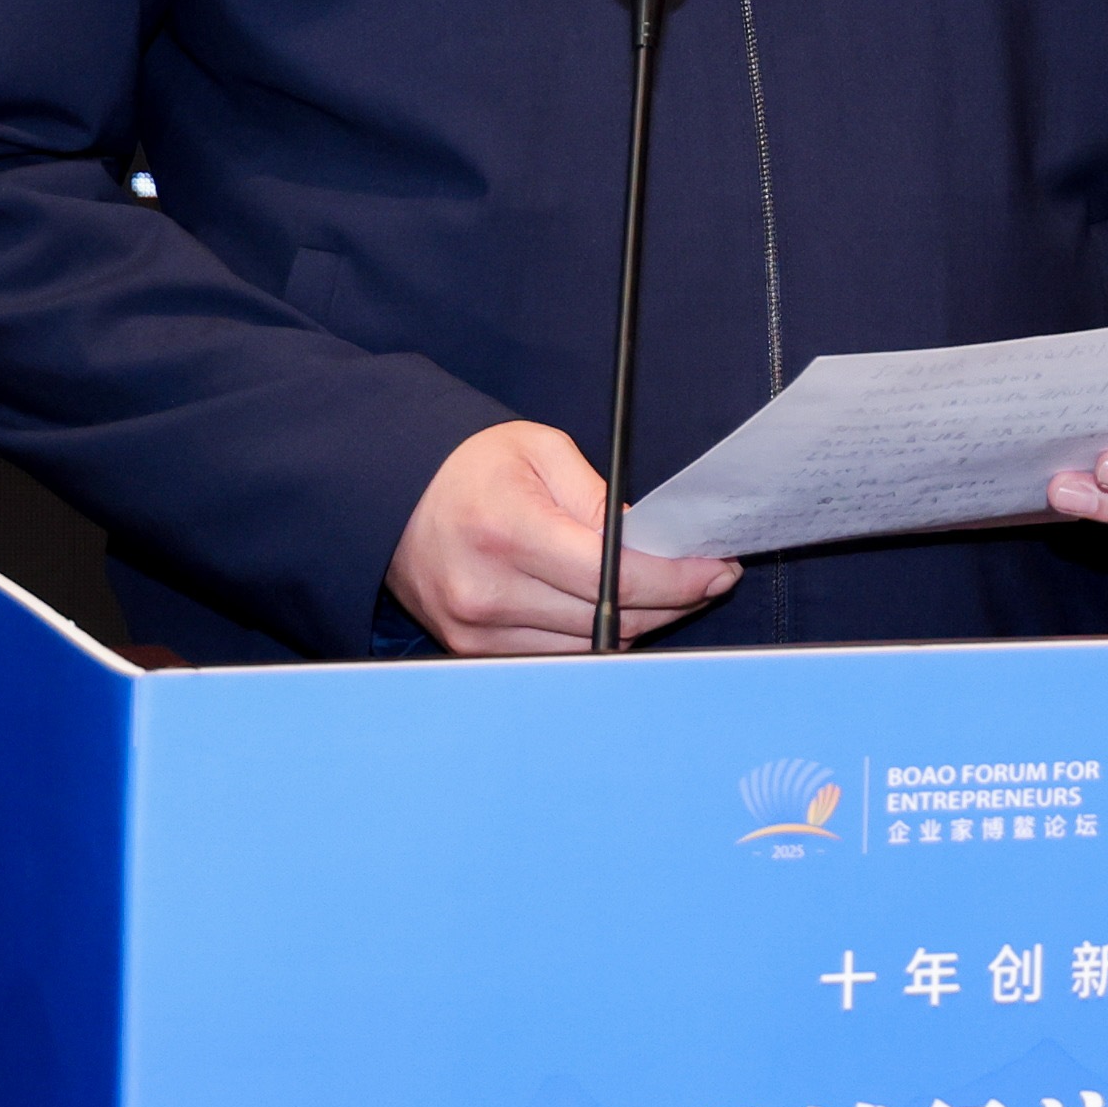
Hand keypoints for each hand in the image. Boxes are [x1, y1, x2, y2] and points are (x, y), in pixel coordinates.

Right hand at [386, 420, 741, 654]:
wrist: (390, 496)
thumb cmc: (470, 466)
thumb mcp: (541, 452)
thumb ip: (600, 501)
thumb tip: (655, 547)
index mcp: (507, 530)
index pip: (614, 578)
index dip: (677, 580)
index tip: (716, 569)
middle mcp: (488, 591)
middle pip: (610, 618)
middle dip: (672, 600)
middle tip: (707, 576)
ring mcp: (476, 631)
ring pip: (591, 646)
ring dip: (640, 622)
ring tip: (668, 591)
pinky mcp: (471, 650)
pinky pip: (558, 654)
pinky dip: (596, 635)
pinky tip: (618, 607)